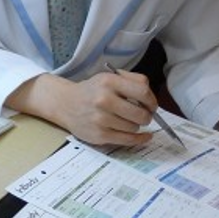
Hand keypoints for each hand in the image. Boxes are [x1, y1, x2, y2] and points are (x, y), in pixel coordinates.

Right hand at [6, 70, 155, 146]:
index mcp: (109, 82)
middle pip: (141, 114)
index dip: (152, 101)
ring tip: (127, 120)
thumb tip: (151, 98)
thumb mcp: (110, 77)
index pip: (142, 92)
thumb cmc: (92, 91)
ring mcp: (101, 119)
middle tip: (144, 115)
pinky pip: (127, 140)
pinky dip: (139, 139)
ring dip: (136, 125)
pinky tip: (144, 137)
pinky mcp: (99, 135)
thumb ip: (133, 80)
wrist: (66, 104)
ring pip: (134, 127)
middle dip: (147, 116)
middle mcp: (104, 100)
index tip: (152, 105)